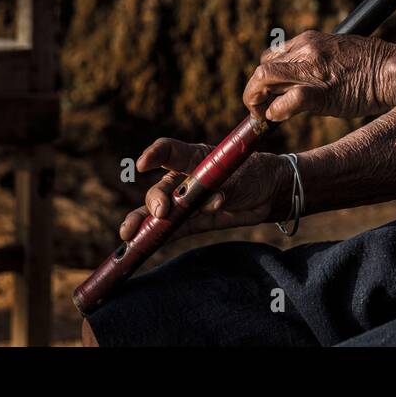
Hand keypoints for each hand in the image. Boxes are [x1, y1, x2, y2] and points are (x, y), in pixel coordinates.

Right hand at [118, 138, 290, 239]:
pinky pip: (171, 231)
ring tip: (128, 234)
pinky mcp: (192, 222)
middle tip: (160, 211)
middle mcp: (184, 180)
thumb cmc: (253, 172)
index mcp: (194, 158)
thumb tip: (212, 202)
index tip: (143, 164)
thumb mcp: (241, 175)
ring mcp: (186, 203)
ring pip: (158, 212)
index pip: (170, 151)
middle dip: (154, 199)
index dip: (154, 155)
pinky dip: (157, 238)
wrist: (267, 191)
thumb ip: (224, 187)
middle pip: (161, 188)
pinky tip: (139, 245)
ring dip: (142, 223)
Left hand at [242, 30, 395, 123]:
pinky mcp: (321, 92)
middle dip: (254, 91)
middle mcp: (305, 50)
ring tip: (261, 116)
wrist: (392, 70)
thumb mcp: (336, 52)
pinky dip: (275, 110)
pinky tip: (277, 117)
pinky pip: (287, 100)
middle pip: (262, 68)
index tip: (269, 93)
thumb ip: (314, 60)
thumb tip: (300, 79)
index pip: (271, 56)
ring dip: (255, 100)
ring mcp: (311, 69)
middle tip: (259, 109)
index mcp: (308, 40)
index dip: (264, 77)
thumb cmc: (370, 65)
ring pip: (264, 78)